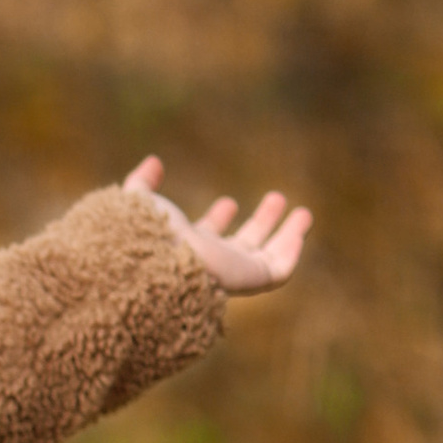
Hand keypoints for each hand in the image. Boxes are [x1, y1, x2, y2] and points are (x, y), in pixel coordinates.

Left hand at [124, 155, 310, 293]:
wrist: (154, 256)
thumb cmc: (144, 230)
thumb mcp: (139, 200)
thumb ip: (142, 183)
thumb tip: (153, 163)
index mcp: (185, 248)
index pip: (205, 238)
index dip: (217, 221)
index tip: (226, 203)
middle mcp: (209, 264)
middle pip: (242, 247)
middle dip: (260, 223)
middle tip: (276, 198)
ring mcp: (231, 273)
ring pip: (266, 258)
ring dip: (286, 235)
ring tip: (304, 212)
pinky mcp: (249, 279)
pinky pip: (277, 272)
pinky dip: (292, 253)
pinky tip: (301, 231)